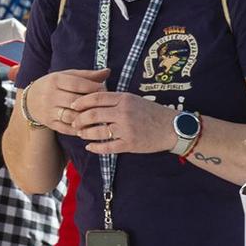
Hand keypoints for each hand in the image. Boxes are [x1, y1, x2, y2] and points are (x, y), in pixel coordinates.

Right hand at [23, 69, 105, 130]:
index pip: (77, 84)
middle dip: (92, 104)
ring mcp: (49, 111)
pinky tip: (88, 127)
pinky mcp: (49, 123)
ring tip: (98, 117)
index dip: (93, 87)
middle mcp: (50, 95)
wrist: (29, 100)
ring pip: (71, 117)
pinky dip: (78, 129)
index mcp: (55, 80)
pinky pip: (66, 128)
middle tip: (104, 105)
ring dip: (86, 118)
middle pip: (76, 101)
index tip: (104, 90)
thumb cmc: (53, 85)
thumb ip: (87, 75)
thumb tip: (107, 71)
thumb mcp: (66, 76)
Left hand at [66, 90, 182, 154]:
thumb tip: (94, 100)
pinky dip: (95, 147)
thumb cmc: (152, 112)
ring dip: (85, 133)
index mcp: (124, 99)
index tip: (73, 106)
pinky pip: (107, 147)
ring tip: (81, 134)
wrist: (172, 128)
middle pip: (93, 115)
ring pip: (98, 132)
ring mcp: (126, 129)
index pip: (97, 98)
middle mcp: (124, 113)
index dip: (81, 102)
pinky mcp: (129, 144)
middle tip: (73, 122)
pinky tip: (90, 146)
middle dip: (79, 119)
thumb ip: (115, 100)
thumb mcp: (134, 99)